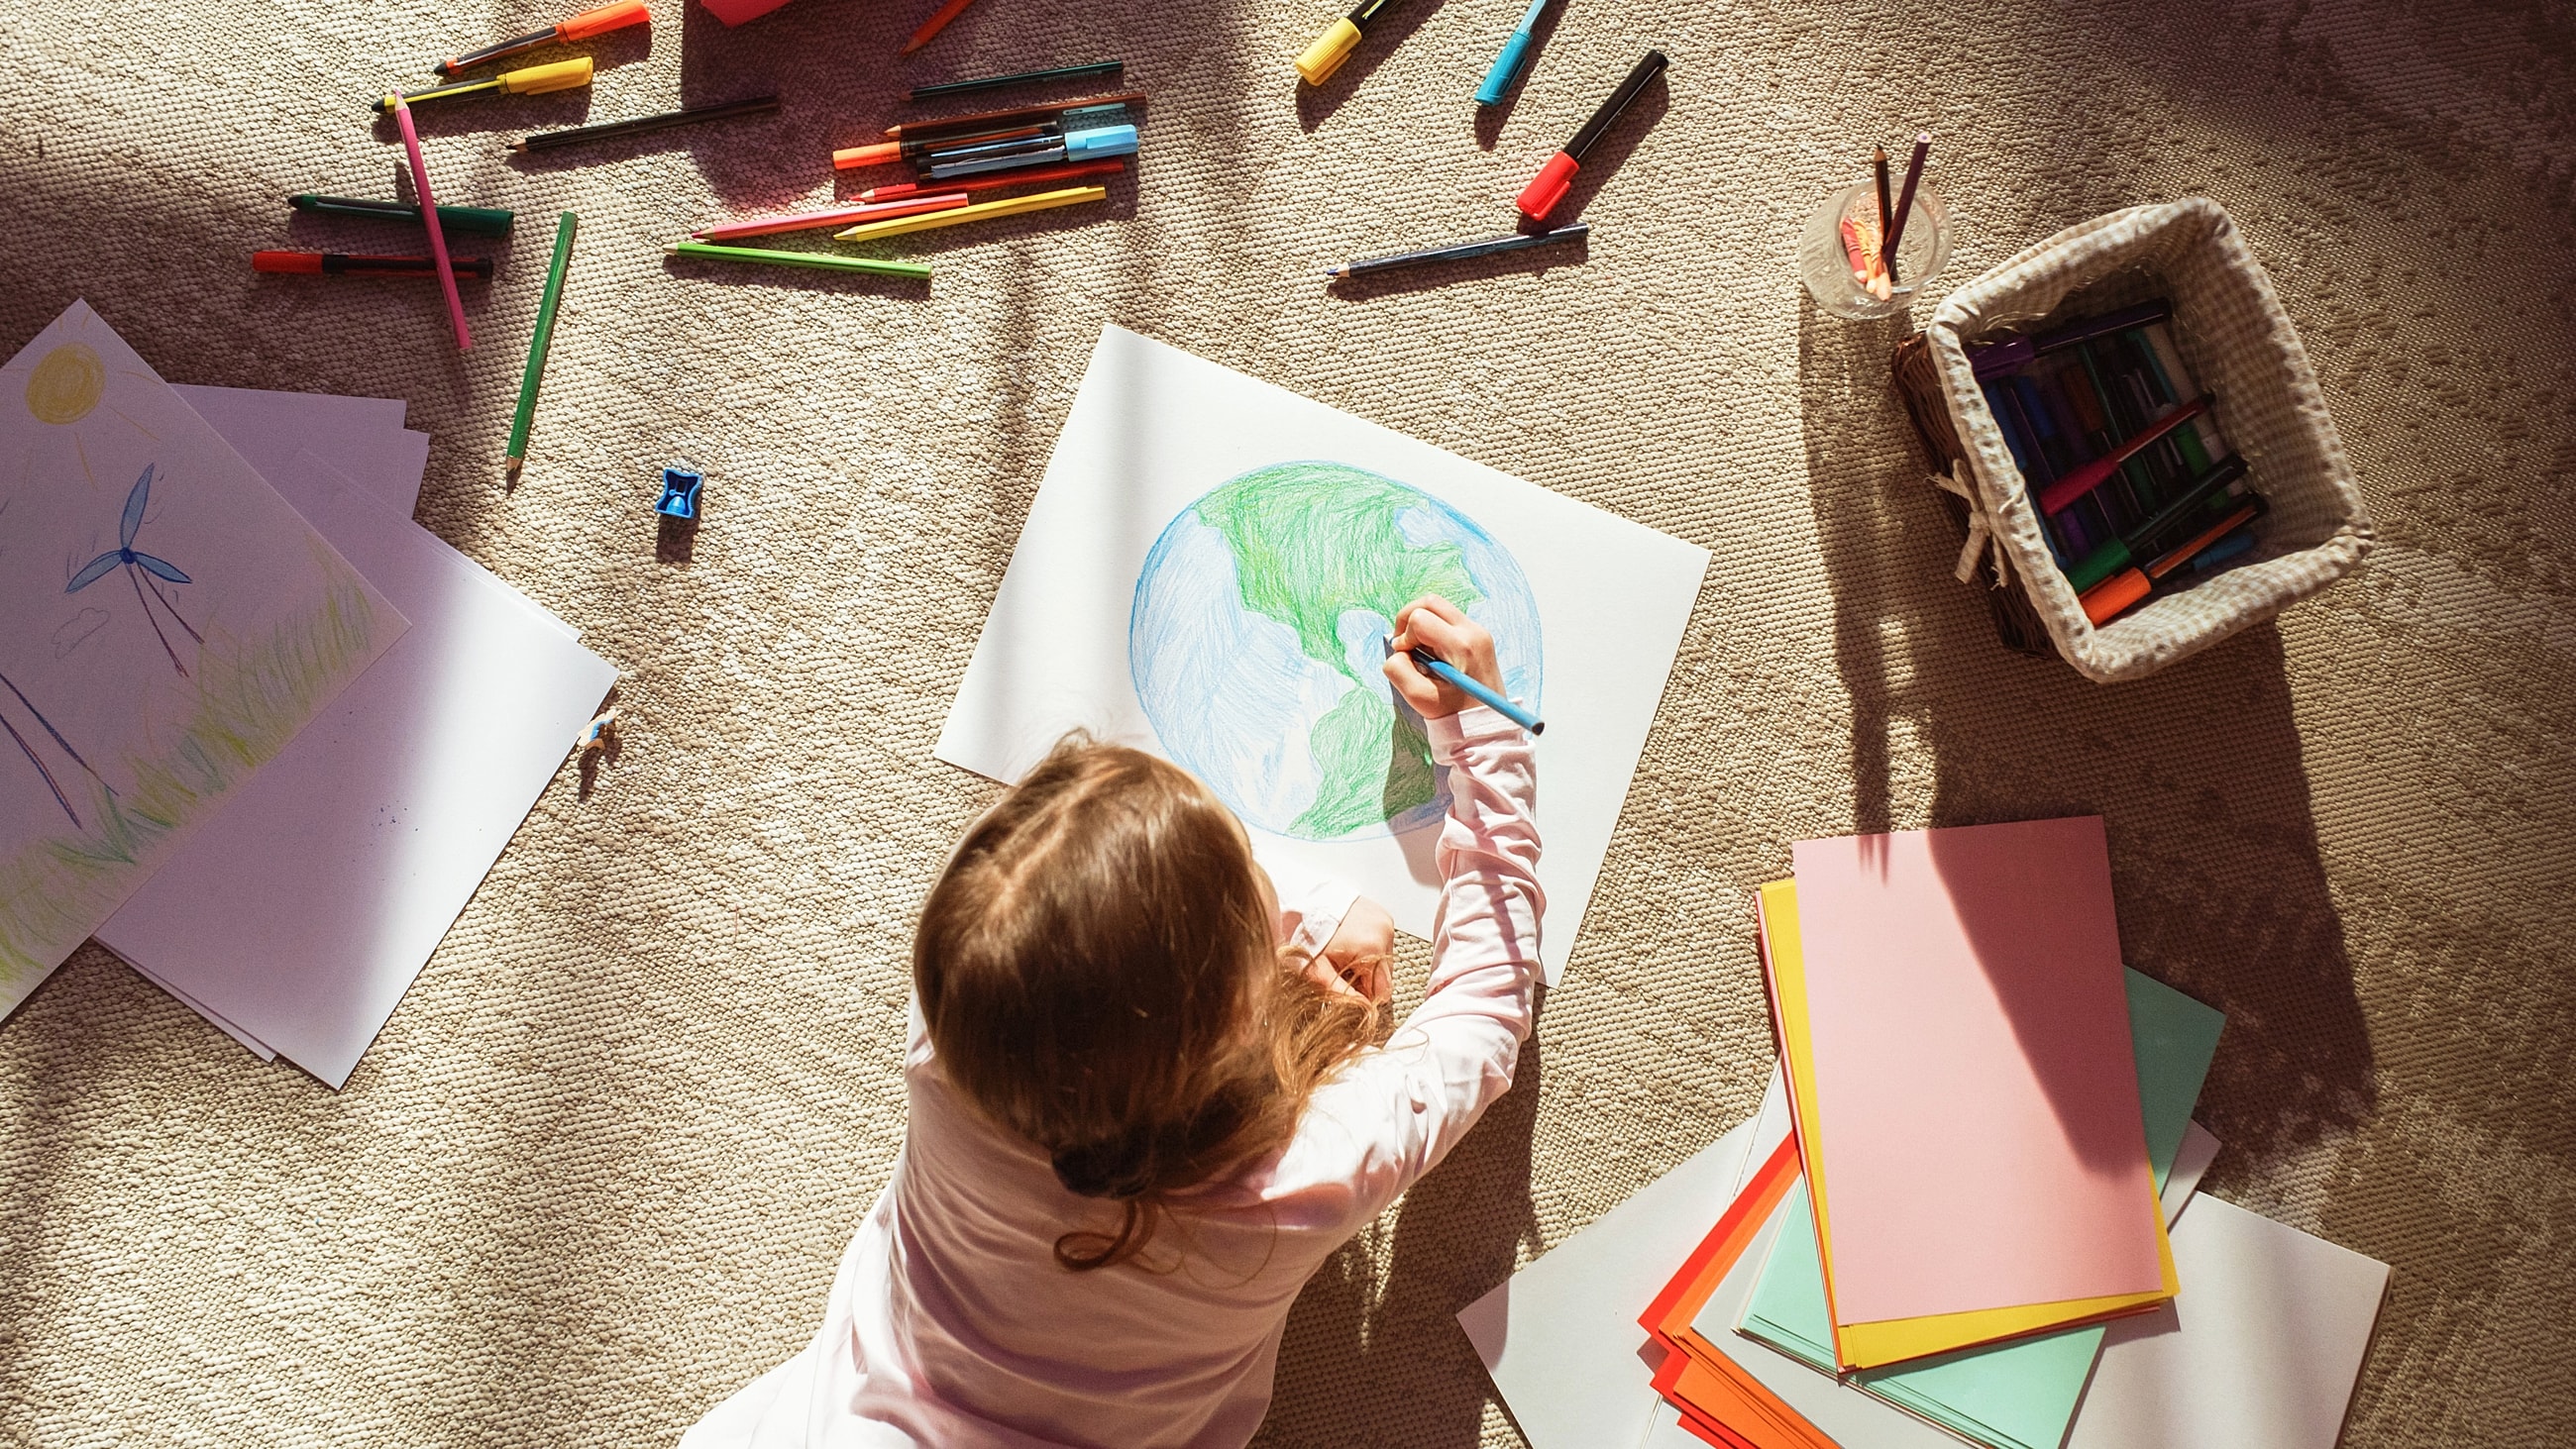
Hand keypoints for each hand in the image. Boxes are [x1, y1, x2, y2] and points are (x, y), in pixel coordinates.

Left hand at [1304, 896, 1393, 1006]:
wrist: (1301, 900)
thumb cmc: (1306, 934)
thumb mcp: (1318, 970)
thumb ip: (1342, 994)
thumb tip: (1363, 1009)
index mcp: (1372, 949)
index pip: (1383, 991)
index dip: (1364, 995)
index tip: (1347, 989)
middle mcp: (1385, 933)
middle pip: (1384, 976)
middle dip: (1365, 978)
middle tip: (1341, 970)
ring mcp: (1385, 922)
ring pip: (1384, 960)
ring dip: (1367, 963)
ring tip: (1344, 953)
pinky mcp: (1382, 915)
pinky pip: (1382, 942)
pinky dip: (1368, 948)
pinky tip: (1350, 941)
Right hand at [1381, 595, 1501, 721]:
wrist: (1487, 722)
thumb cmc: (1455, 714)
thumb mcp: (1419, 698)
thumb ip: (1398, 670)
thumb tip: (1398, 649)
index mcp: (1462, 646)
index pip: (1420, 619)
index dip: (1404, 637)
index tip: (1407, 658)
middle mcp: (1474, 631)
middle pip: (1430, 601)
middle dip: (1408, 619)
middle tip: (1404, 645)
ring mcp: (1479, 631)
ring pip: (1438, 607)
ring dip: (1421, 624)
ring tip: (1420, 651)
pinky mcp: (1478, 635)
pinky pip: (1448, 618)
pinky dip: (1433, 629)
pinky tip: (1434, 654)